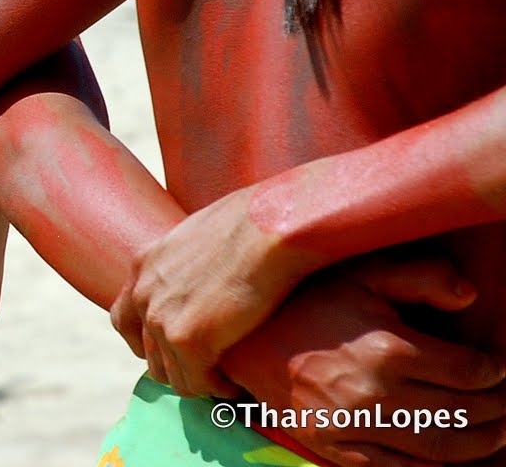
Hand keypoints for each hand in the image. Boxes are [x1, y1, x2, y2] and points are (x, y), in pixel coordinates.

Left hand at [112, 185, 306, 395]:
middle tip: (211, 370)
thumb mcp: (201, 234)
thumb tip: (208, 274)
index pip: (124, 319)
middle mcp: (144, 292)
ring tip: (227, 379)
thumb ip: (190, 259)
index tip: (175, 350)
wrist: (270, 226)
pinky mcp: (188, 340)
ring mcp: (160, 318)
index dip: (148, 342)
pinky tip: (237, 383)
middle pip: (147, 354)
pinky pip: (197, 383)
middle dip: (177, 366)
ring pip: (171, 375)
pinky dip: (218, 389)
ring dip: (199, 380)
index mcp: (144, 264)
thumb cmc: (253, 221)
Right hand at [223, 254, 505, 466]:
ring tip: (494, 434)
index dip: (496, 371)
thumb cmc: (305, 299)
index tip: (500, 367)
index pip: (470, 372)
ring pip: (440, 450)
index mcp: (386, 348)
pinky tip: (448, 455)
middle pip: (463, 416)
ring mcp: (352, 426)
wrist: (240, 337)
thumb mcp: (359, 273)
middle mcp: (373, 393)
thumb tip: (469, 296)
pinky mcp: (334, 447)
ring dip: (478, 445)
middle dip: (497, 412)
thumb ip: (419, 275)